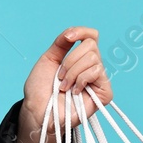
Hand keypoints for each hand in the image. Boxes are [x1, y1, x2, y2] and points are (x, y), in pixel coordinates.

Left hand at [17, 27, 112, 142]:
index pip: (91, 36)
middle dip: (69, 61)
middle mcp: (92, 67)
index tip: (68, 38)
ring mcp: (99, 80)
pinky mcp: (105, 93)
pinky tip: (73, 92)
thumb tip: (72, 32)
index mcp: (79, 58)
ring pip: (92, 59)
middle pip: (91, 45)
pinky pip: (96, 72)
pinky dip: (80, 80)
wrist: (38, 110)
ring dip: (72, 73)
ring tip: (64, 87)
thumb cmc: (40, 89)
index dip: (82, 32)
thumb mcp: (48, 60)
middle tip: (60, 76)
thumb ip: (61, 44)